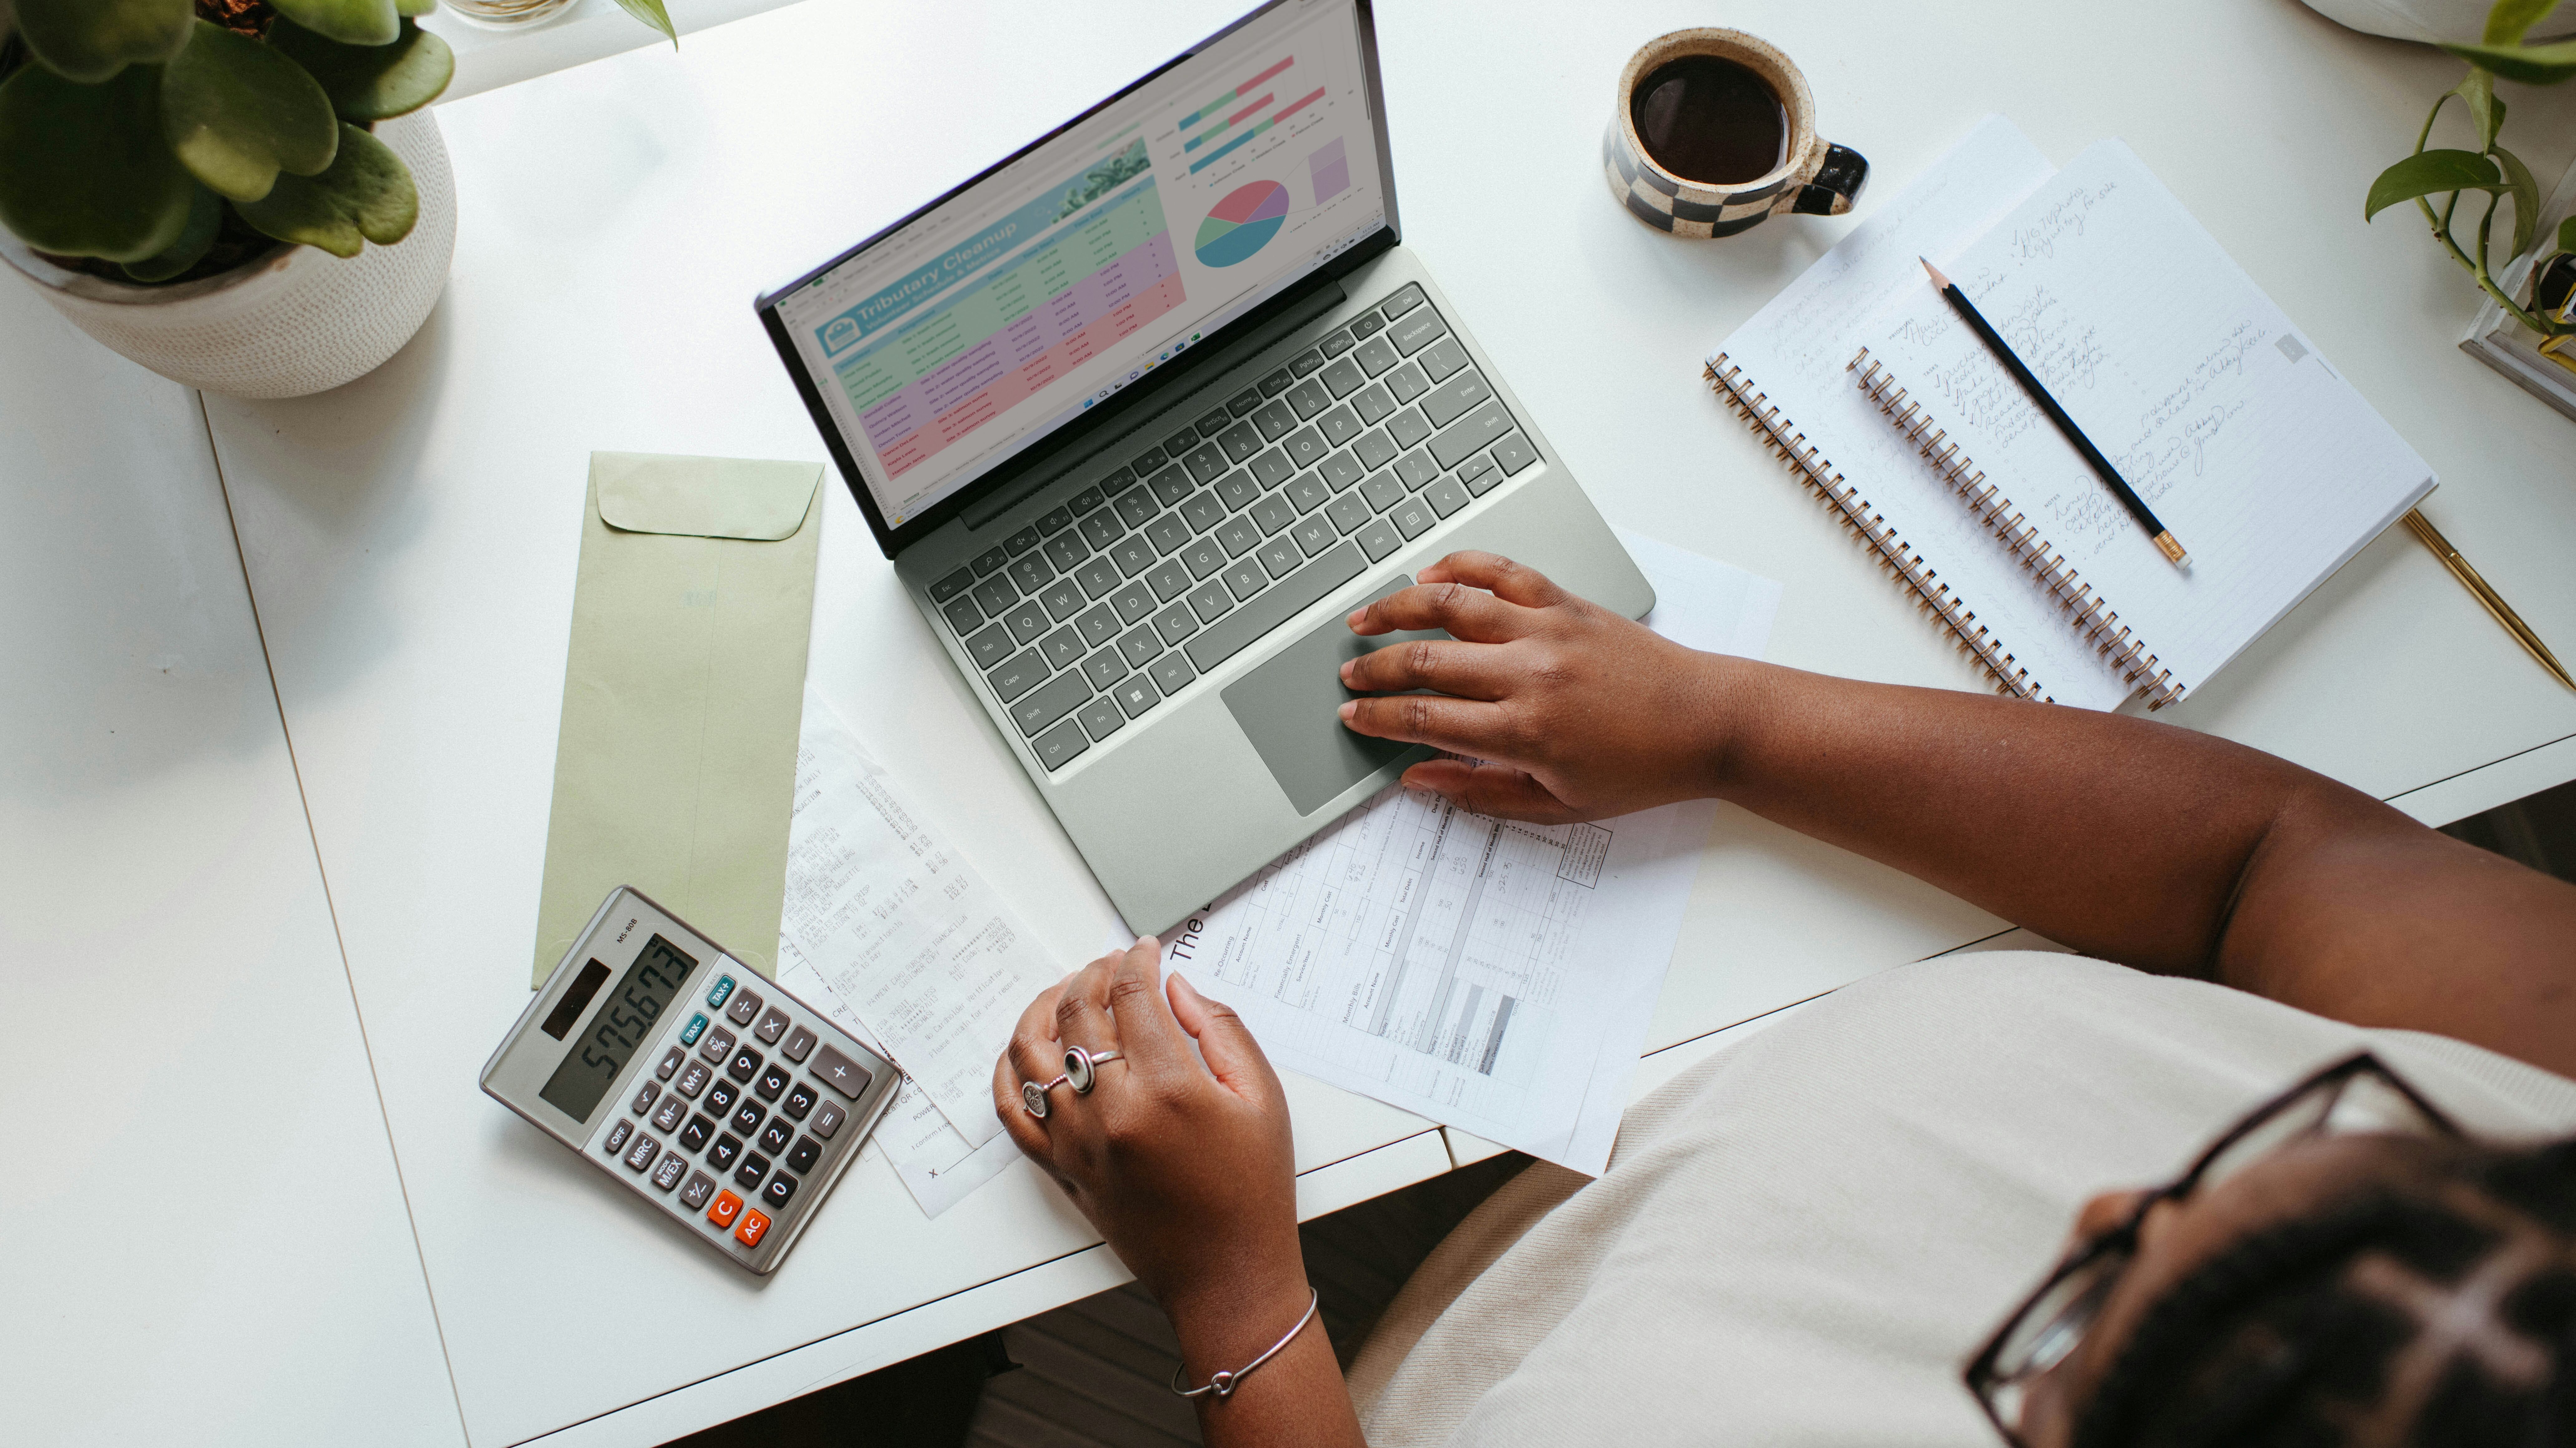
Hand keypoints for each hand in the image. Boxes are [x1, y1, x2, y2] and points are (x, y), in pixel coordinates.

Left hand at [992, 940, 1304, 1326]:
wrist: (1227, 1275)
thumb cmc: (1252, 1192)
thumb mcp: (1262, 1098)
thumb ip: (1220, 1030)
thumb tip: (1175, 988)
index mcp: (1169, 1091)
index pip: (1132, 996)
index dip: (1136, 961)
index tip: (1145, 951)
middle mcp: (1112, 1113)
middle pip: (1079, 1014)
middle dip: (1093, 974)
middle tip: (1112, 965)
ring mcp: (1077, 1142)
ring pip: (1031, 1053)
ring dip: (1044, 1009)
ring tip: (1067, 994)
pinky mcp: (1061, 1168)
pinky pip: (1011, 1111)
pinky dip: (1009, 1072)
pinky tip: (1027, 1050)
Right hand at [1338, 550, 1730, 820]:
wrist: (1706, 723)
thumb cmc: (1640, 769)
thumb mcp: (1558, 806)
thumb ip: (1480, 793)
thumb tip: (1418, 778)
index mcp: (1524, 732)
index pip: (1423, 718)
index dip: (1377, 718)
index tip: (1353, 717)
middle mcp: (1529, 673)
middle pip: (1425, 661)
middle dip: (1374, 669)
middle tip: (1348, 676)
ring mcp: (1547, 630)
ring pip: (1451, 605)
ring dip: (1398, 608)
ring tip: (1364, 618)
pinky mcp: (1567, 603)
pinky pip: (1502, 571)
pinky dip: (1461, 566)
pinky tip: (1430, 575)